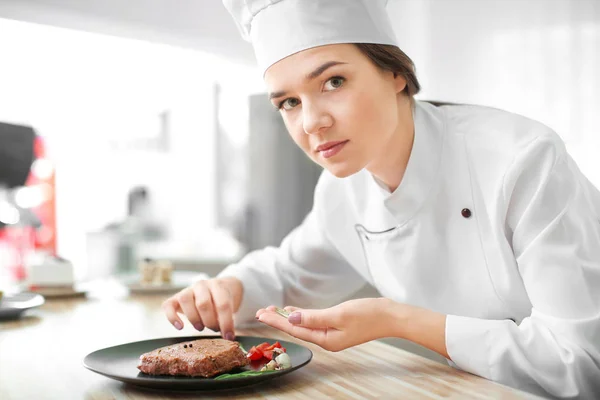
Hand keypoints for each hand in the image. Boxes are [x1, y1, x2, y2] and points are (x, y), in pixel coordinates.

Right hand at [162, 276, 242, 340]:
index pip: (223, 304)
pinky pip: (168, 305)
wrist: (213, 289)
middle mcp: (201, 285)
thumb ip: (226, 318)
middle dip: (210, 321)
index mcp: (218, 286)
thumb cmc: (220, 301)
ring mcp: (187, 290)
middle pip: (203, 303)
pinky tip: (180, 327)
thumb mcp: (227, 306)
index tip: (229, 337)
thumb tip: (228, 336)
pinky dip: (172, 317)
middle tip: (214, 329)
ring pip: (185, 300)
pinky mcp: (174, 298)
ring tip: (200, 328)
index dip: (226, 323)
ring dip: (193, 318)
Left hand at [255, 298, 393, 351]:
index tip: (260, 313)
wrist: (391, 316)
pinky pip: (313, 322)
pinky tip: (292, 311)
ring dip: (287, 317)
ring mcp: (332, 334)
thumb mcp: (339, 314)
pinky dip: (301, 316)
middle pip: (296, 329)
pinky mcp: (336, 326)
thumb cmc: (369, 315)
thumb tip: (291, 319)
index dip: (276, 321)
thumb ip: (314, 317)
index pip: (294, 329)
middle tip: (260, 310)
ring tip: (271, 309)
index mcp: (326, 340)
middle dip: (277, 320)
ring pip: (303, 325)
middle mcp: (326, 339)